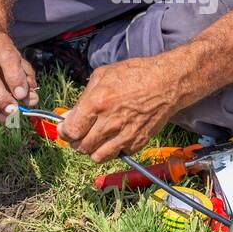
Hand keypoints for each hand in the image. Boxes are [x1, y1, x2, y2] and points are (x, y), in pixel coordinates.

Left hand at [58, 57, 180, 162]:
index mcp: (97, 103)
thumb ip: (83, 97)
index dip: (65, 132)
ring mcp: (124, 135)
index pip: (71, 131)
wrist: (167, 83)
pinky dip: (112, 149)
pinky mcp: (137, 143)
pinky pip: (117, 155)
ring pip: (97, 157)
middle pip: (81, 147)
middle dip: (77, 141)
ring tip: (96, 138)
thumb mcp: (103, 75)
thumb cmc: (136, 74)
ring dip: (93, 149)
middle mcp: (109, 123)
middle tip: (81, 132)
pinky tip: (115, 136)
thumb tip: (70, 115)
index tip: (66, 129)